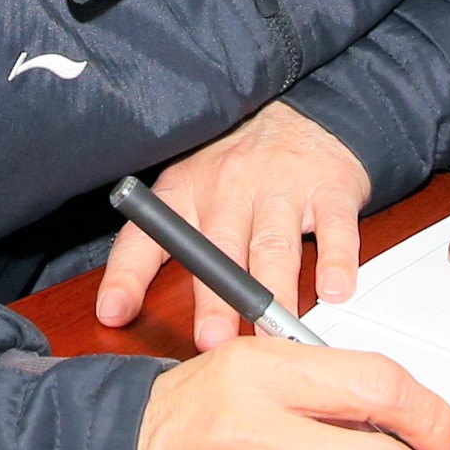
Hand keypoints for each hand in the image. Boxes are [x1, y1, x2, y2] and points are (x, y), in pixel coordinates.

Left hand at [95, 102, 369, 345]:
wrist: (301, 110)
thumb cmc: (238, 165)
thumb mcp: (189, 189)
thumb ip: (160, 245)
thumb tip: (118, 311)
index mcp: (185, 191)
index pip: (146, 237)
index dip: (126, 276)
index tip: (114, 312)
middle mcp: (228, 187)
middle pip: (218, 250)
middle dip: (215, 298)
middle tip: (213, 340)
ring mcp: (280, 187)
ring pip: (274, 246)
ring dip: (274, 292)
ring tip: (274, 332)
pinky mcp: (328, 188)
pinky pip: (333, 228)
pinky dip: (336, 260)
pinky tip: (335, 290)